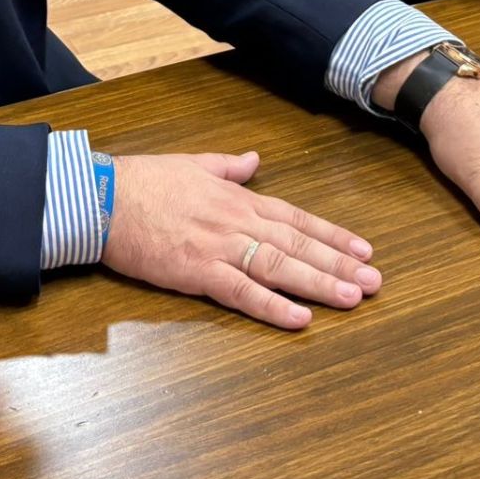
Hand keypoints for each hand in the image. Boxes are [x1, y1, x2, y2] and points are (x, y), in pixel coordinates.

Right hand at [100, 151, 381, 329]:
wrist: (104, 197)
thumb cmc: (145, 181)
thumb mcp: (193, 163)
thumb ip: (229, 166)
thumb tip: (254, 159)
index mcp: (237, 198)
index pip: (296, 219)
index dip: (332, 235)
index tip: (363, 249)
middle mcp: (237, 222)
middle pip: (297, 245)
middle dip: (339, 263)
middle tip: (375, 281)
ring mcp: (219, 248)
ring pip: (279, 267)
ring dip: (319, 283)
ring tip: (353, 297)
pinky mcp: (197, 273)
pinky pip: (242, 293)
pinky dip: (272, 306)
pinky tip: (299, 318)